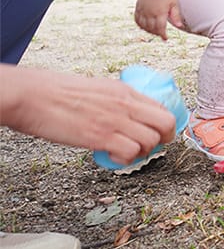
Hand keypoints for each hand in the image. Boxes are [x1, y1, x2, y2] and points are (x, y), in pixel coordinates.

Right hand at [0, 66, 175, 165]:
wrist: (32, 96)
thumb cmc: (56, 92)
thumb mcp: (97, 88)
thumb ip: (116, 100)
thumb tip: (126, 115)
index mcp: (124, 91)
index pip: (161, 107)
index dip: (165, 124)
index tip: (159, 133)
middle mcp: (125, 104)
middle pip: (166, 123)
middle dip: (165, 138)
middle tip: (151, 146)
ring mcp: (115, 120)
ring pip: (151, 141)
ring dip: (142, 151)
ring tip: (125, 151)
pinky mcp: (101, 137)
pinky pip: (131, 153)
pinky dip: (126, 159)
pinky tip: (113, 156)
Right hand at [135, 0, 183, 39]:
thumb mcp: (174, 4)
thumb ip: (176, 16)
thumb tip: (179, 26)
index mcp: (160, 12)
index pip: (160, 28)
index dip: (163, 35)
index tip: (165, 38)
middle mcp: (150, 12)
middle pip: (152, 29)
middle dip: (157, 33)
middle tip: (161, 33)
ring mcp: (143, 10)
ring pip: (143, 26)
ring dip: (149, 31)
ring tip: (154, 31)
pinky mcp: (138, 8)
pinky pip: (137, 20)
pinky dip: (140, 25)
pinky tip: (145, 26)